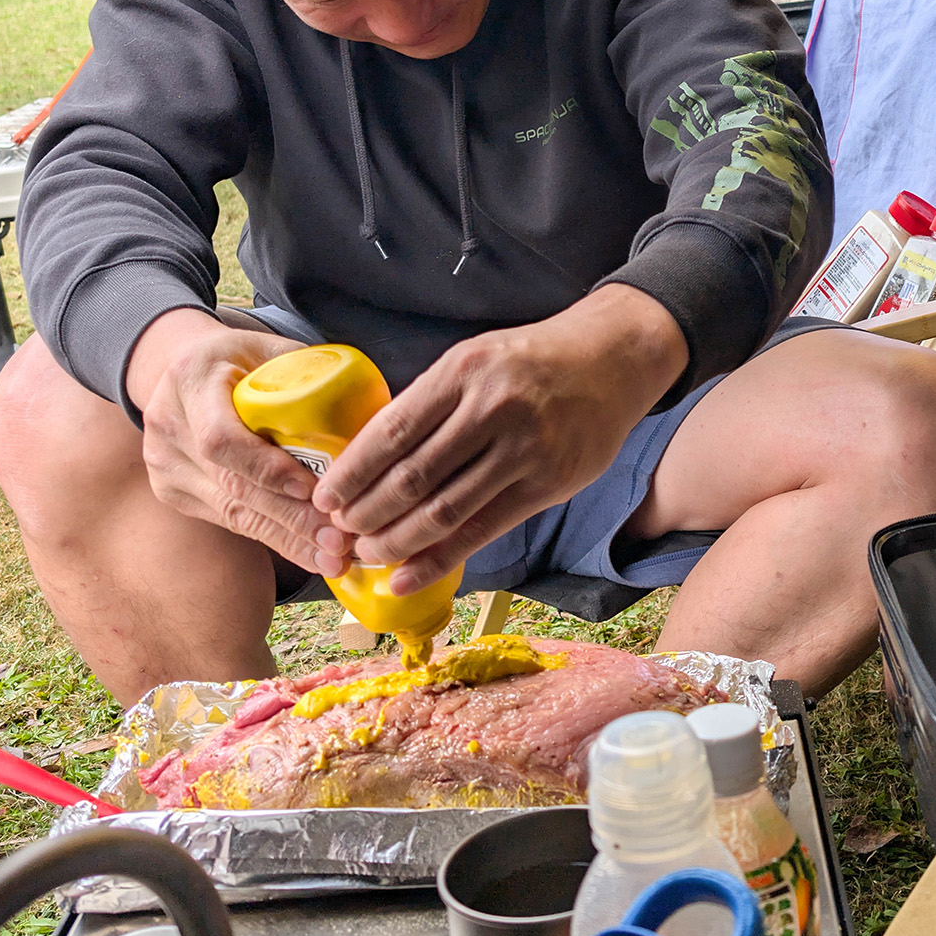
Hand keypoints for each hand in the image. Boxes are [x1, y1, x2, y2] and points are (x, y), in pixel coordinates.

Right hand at [125, 308, 352, 577]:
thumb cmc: (241, 357)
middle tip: (339, 542)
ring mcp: (165, 463)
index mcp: (191, 379)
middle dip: (292, 519)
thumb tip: (372, 412)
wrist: (180, 369)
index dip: (268, 469)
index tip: (314, 491)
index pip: (222, 438)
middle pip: (232, 486)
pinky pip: (227, 520)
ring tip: (333, 558)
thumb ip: (310, 371)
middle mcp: (169, 425)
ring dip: (287, 539)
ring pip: (231, 512)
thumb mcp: (269, 348)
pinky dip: (272, 537)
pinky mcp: (173, 491)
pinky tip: (309, 552)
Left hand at [309, 285, 687, 592]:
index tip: (324, 499)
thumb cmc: (529, 361)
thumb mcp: (474, 359)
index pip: (391, 431)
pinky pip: (482, 530)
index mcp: (463, 372)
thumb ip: (431, 403)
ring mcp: (524, 450)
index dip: (351, 473)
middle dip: (365, 514)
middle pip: (411, 478)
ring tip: (367, 554)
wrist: (610, 359)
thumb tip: (368, 460)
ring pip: (443, 511)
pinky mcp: (548, 484)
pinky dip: (438, 560)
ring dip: (395, 541)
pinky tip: (407, 576)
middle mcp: (492, 410)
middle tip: (339, 534)